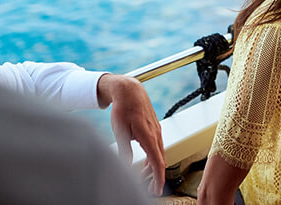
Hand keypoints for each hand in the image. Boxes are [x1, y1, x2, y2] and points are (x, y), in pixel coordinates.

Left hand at [97, 73, 165, 194]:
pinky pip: (157, 146)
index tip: (157, 190)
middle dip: (157, 177)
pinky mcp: (154, 128)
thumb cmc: (123, 108)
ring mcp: (156, 130)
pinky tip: (147, 161)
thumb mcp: (120, 131)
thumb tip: (125, 166)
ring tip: (145, 177)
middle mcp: (156, 134)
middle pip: (161, 160)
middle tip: (151, 190)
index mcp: (148, 136)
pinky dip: (154, 157)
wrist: (130, 90)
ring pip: (159, 153)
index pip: (157, 162)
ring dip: (154, 167)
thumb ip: (124, 150)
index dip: (158, 178)